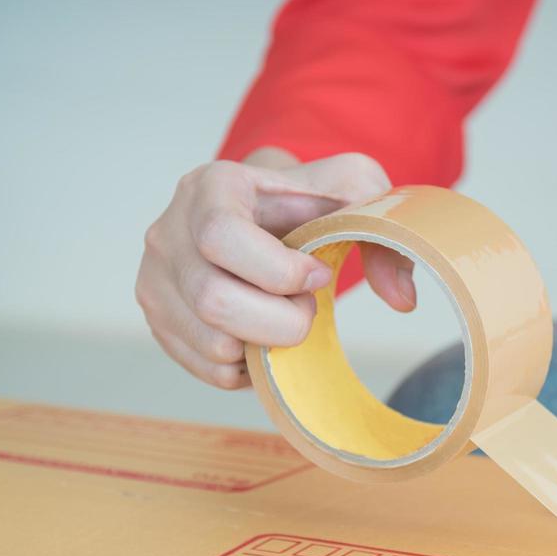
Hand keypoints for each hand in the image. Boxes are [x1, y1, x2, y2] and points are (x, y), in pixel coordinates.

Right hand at [136, 149, 414, 388]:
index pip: (223, 238)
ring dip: (266, 345)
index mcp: (210, 186)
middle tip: (308, 309)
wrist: (262, 211)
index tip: (318, 275)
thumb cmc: (308, 201)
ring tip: (286, 319)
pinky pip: (206, 368)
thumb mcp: (354, 190)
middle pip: (214, 300)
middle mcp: (168, 231)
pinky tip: (267, 338)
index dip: (279, 270)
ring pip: (210, 342)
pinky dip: (249, 368)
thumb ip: (385, 231)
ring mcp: (155, 280)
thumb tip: (401, 299)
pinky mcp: (160, 321)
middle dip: (279, 320)